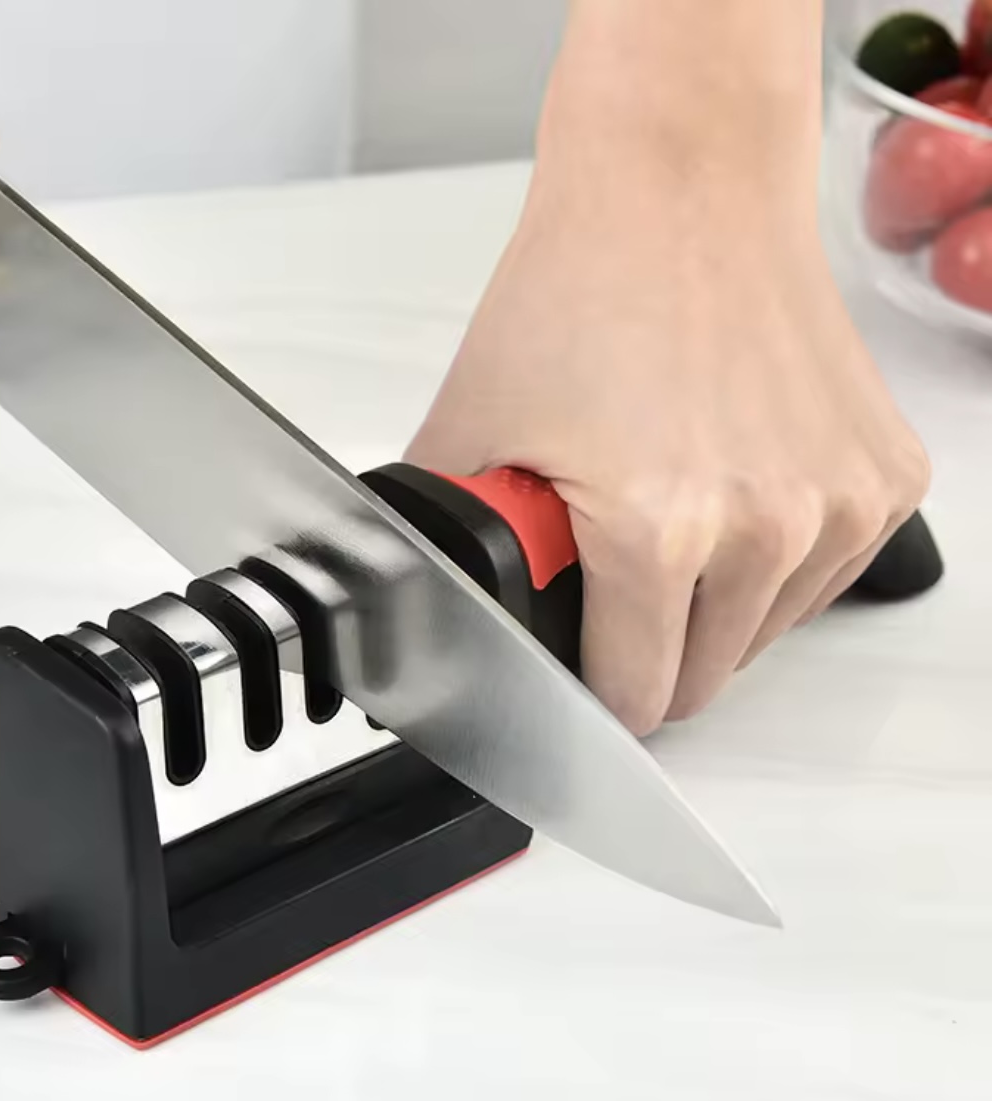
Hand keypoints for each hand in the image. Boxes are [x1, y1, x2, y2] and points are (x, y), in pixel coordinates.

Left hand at [405, 177, 930, 737]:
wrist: (679, 187)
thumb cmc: (580, 288)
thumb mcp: (474, 428)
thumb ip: (447, 538)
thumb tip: (424, 599)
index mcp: (657, 529)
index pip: (635, 699)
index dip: (595, 693)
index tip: (585, 668)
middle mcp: (764, 527)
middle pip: (700, 682)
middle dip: (648, 653)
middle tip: (615, 574)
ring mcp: (838, 505)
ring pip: (760, 638)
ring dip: (711, 611)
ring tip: (674, 515)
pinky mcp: (888, 479)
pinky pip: (820, 581)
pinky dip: (772, 565)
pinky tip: (734, 495)